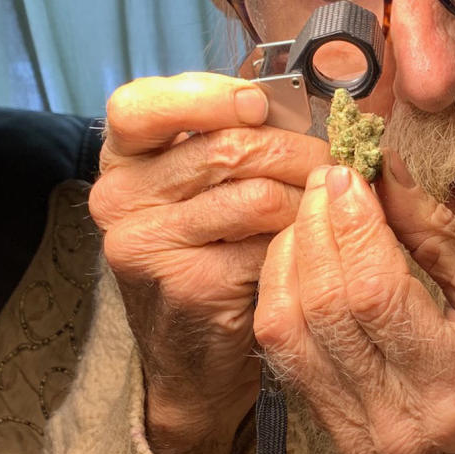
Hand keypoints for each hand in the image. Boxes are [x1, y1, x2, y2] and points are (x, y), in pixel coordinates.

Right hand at [89, 73, 328, 453]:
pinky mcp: (189, 285)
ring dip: (311, 201)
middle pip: (226, 147)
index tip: (259, 105)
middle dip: (299, 152)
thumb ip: (232, 136)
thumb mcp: (204, 186)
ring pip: (259, 195)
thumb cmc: (210, 253)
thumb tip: (304, 100)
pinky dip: (303, 244)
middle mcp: (118, 198)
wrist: (190, 356)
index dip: (206, 96)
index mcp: (121, 158)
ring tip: (327, 211)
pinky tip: (308, 251)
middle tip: (336, 165)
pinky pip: (271, 244)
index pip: (140, 105)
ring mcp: (147, 245)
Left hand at [253, 154, 454, 453]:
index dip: (353, 227)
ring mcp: (363, 438)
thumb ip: (434, 229)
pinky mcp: (338, 434)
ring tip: (315, 213)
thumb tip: (381, 167)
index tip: (350, 174)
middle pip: (326, 309)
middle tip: (330, 179)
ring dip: (291, 258)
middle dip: (318, 230)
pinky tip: (303, 258)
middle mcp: (404, 425)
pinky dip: (282, 293)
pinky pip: (283, 354)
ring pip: (288, 331)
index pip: (377, 295)